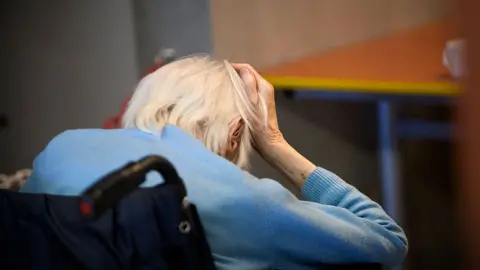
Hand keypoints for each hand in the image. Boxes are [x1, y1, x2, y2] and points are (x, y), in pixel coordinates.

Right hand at [233, 63, 315, 186]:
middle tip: (219, 76)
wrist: (268, 142)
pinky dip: (237, 90)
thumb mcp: (252, 104)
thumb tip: (242, 70)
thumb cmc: (259, 125)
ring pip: (246, 83)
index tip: (221, 69)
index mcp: (264, 86)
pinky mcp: (258, 103)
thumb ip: (249, 85)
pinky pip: (246, 92)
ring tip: (222, 84)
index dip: (234, 67)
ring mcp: (261, 96)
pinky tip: (229, 95)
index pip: (247, 69)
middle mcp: (264, 88)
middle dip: (233, 73)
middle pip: (247, 75)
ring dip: (235, 82)